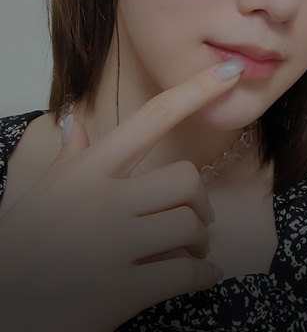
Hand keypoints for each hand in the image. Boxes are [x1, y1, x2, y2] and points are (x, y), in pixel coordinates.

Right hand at [0, 60, 243, 331]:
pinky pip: (187, 275)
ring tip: (187, 250)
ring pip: (190, 226)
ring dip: (199, 242)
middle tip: (192, 215)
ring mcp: (115, 246)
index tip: (230, 71)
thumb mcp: (36, 191)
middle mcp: (104, 200)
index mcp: (86, 170)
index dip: (196, 91)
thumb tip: (77, 123)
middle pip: (186, 179)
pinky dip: (201, 277)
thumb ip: (64, 155)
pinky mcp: (123, 291)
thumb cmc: (20, 246)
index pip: (152, 119)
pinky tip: (194, 278)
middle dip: (197, 200)